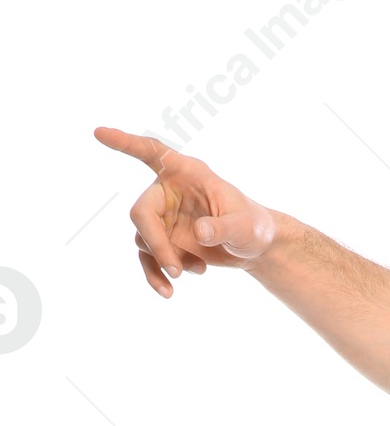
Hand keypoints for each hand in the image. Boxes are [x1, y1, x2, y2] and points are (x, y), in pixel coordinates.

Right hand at [94, 127, 277, 295]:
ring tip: (198, 270)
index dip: (125, 143)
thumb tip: (199, 232)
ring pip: (144, 239)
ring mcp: (164, 218)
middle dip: (155, 242)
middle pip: (142, 212)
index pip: (152, 152)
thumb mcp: (246, 227)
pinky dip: (156, 276)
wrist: (255, 249)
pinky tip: (169, 291)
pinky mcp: (165, 242)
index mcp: (186, 173)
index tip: (99, 133)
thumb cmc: (253, 227)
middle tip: (175, 268)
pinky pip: (148, 259)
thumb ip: (223, 228)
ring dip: (164, 261)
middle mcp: (169, 192)